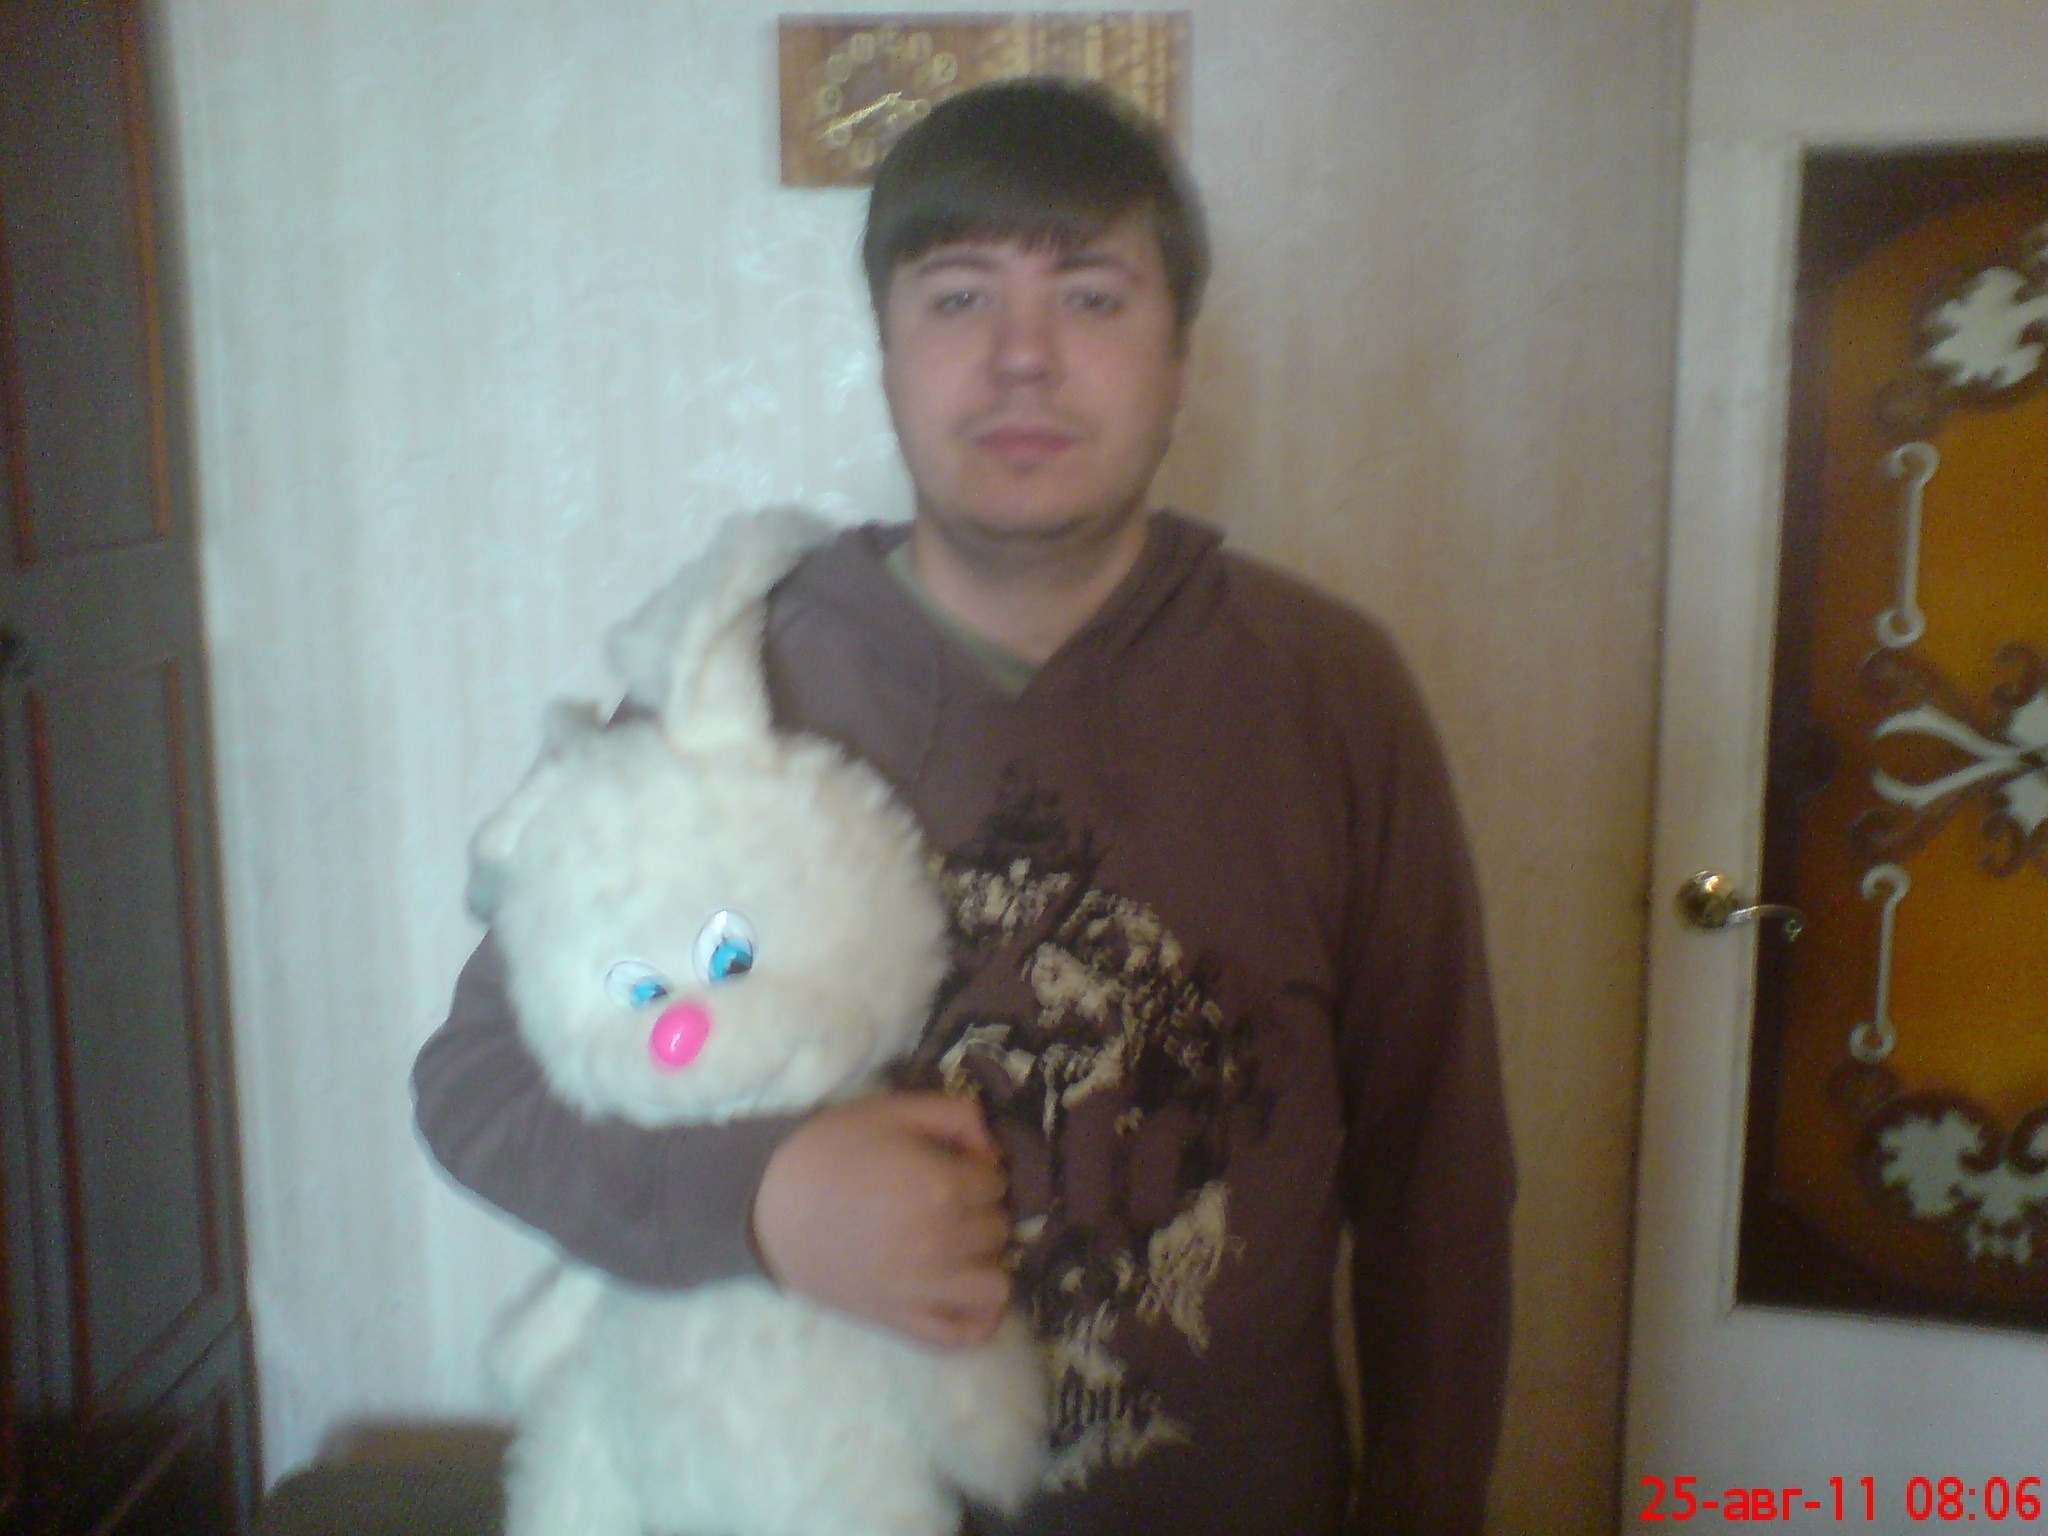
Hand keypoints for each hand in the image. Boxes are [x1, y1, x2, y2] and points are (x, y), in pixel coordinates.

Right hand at [751, 1091, 1012, 1347]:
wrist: (767, 1204)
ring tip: (958, 1246)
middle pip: (997, 1228)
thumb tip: (993, 1147)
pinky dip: (976, 1320)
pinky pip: (962, 1336)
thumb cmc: (829, 1151)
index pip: (995, 1182)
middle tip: (946, 1202)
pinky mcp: (899, 1320)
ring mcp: (921, 1289)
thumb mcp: (892, 1112)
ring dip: (983, 1261)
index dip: (976, 1170)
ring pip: (995, 1283)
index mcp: (942, 1186)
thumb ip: (955, 1116)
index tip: (951, 1167)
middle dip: (978, 1210)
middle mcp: (941, 1242)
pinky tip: (964, 1294)